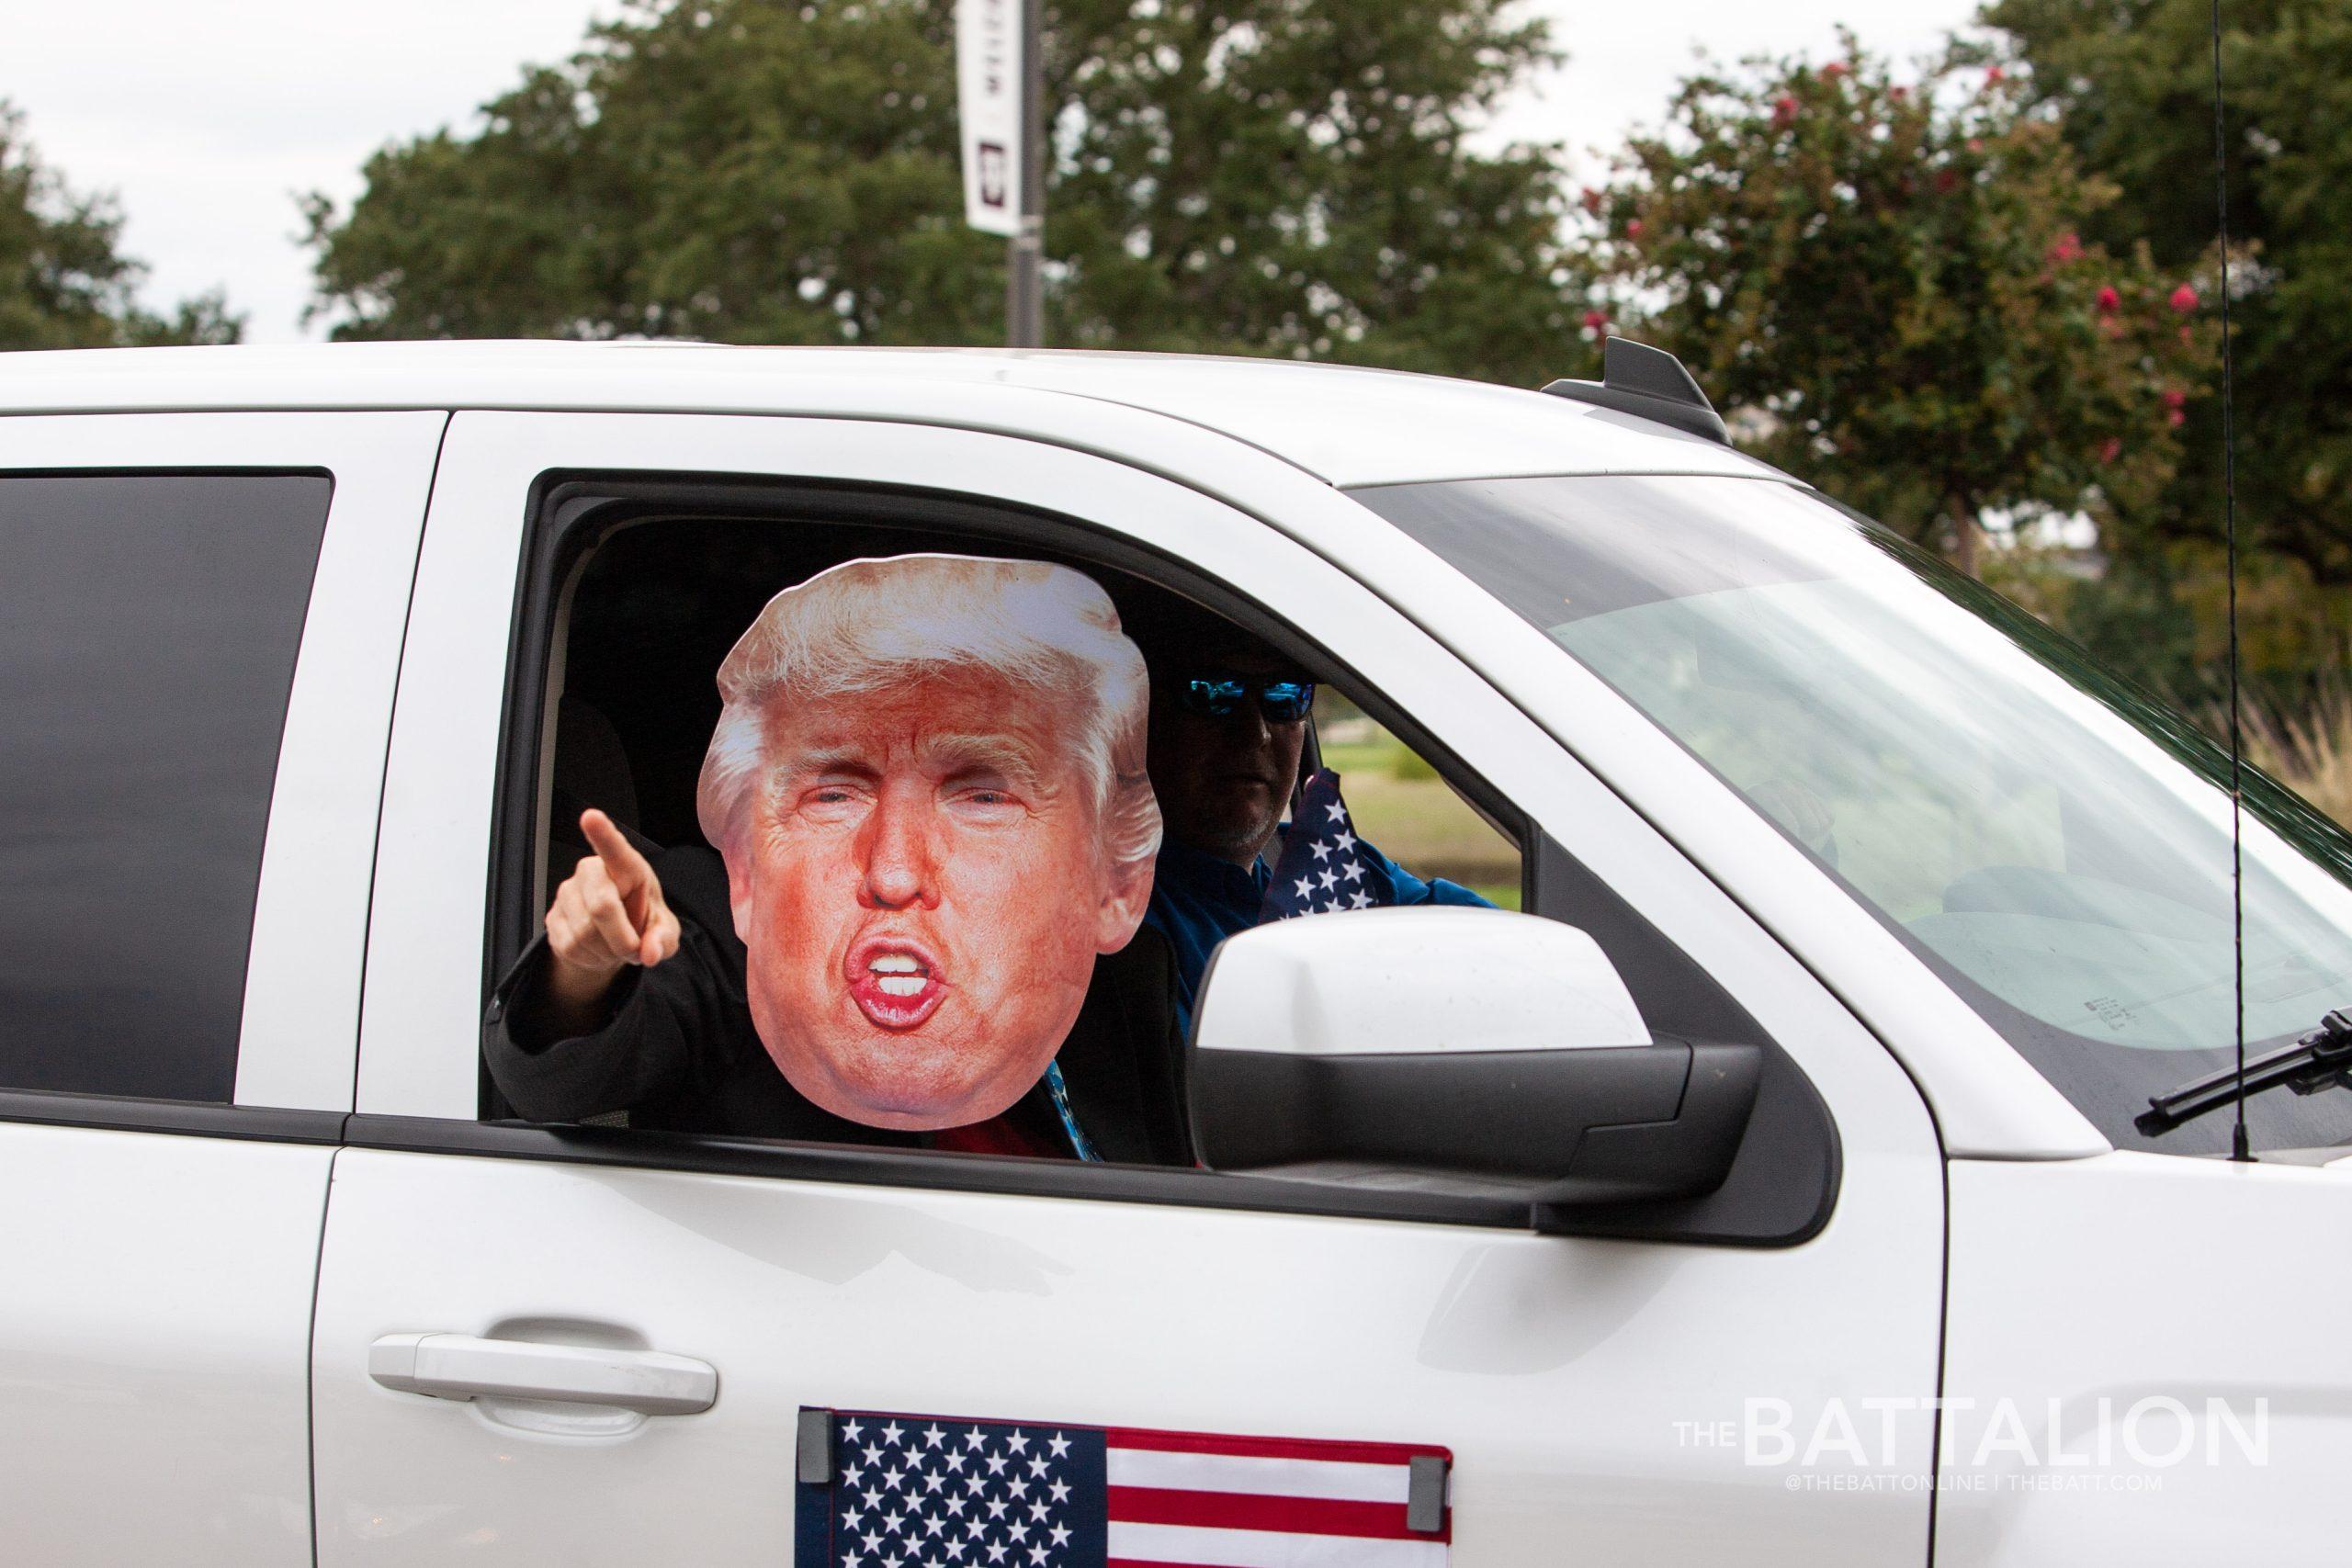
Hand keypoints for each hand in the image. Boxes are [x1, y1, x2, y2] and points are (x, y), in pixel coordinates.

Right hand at [542, 809, 681, 1027]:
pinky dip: (590, 960)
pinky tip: (598, 951)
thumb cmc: (643, 923)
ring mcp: (567, 893)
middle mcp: (592, 872)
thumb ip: (664, 940)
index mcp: (627, 866)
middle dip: (622, 939)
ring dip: (606, 953)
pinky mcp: (551, 917)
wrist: (614, 939)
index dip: (602, 833)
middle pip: (601, 905)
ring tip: (615, 947)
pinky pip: (569, 947)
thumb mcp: (664, 932)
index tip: (591, 816)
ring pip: (584, 933)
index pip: (614, 848)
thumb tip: (651, 953)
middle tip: (633, 950)